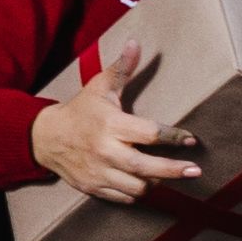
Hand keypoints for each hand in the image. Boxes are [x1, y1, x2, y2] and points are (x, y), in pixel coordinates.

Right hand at [27, 53, 199, 204]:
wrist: (46, 137)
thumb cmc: (80, 110)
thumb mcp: (100, 86)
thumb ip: (121, 68)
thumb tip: (135, 43)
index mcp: (111, 125)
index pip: (150, 133)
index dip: (173, 137)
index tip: (190, 139)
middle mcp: (106, 150)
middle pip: (147, 167)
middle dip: (174, 170)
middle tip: (195, 170)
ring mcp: (99, 171)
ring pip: (137, 187)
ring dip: (156, 182)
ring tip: (167, 175)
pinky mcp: (93, 186)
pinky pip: (123, 197)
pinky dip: (137, 192)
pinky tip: (145, 183)